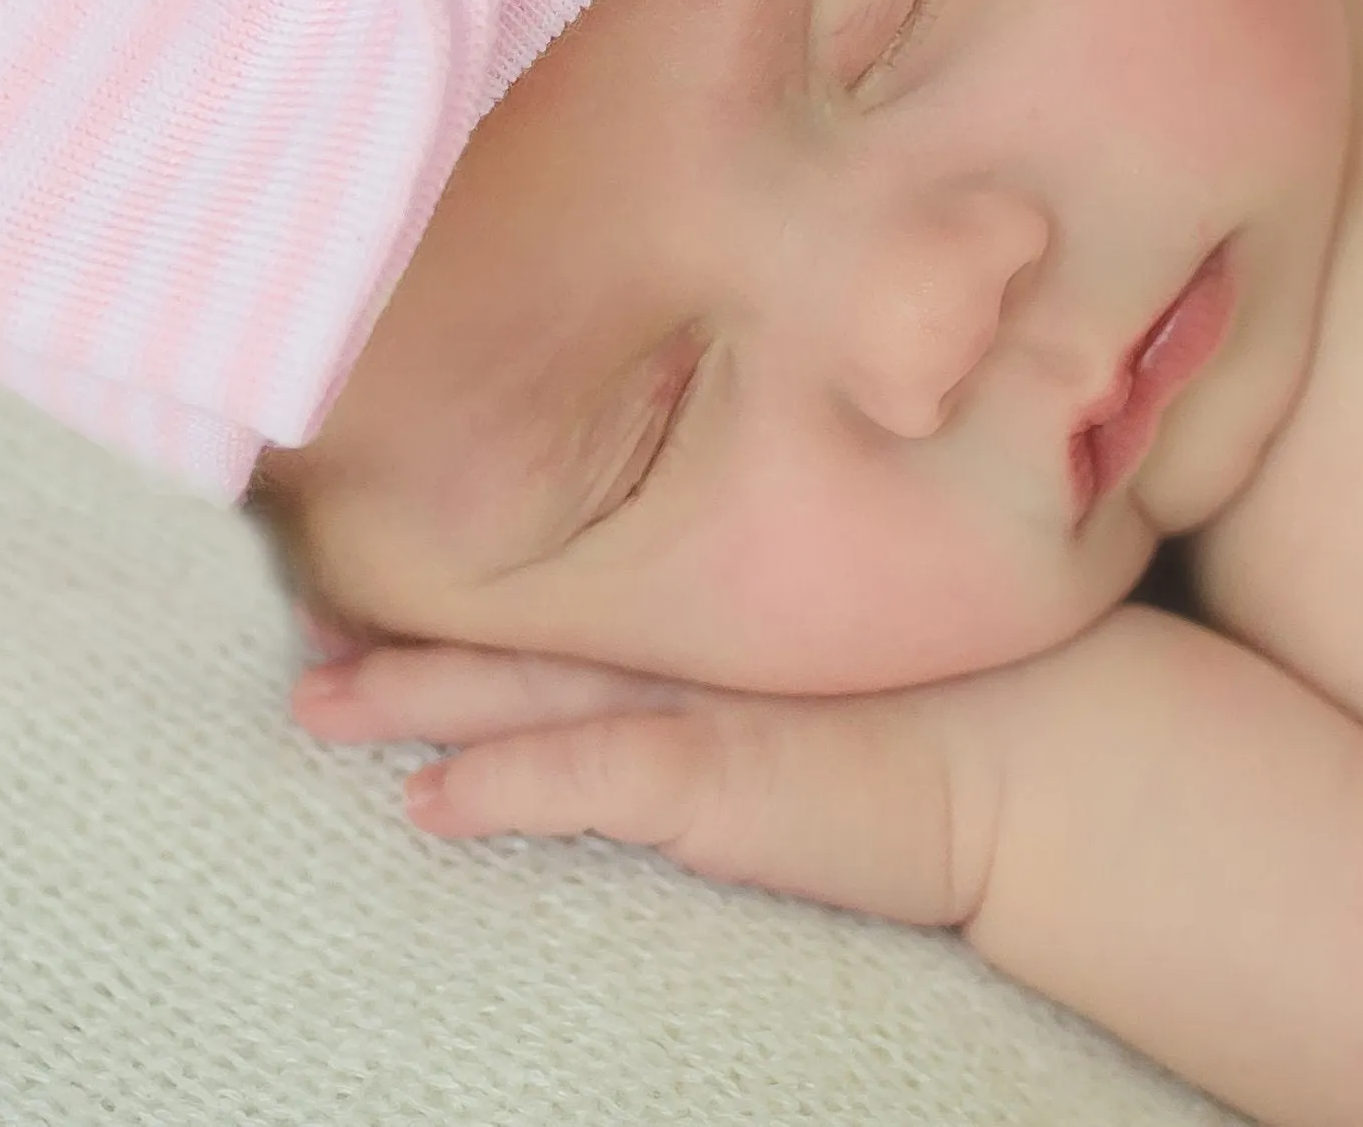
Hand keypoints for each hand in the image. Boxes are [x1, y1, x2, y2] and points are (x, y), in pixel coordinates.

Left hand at [289, 636, 1023, 928]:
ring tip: (317, 704)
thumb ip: (790, 613)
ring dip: (416, 698)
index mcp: (722, 608)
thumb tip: (748, 606)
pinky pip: (580, 780)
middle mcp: (695, 642)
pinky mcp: (715, 781)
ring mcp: (700, 707)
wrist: (1057, 749)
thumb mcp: (860, 642)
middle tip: (304, 620)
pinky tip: (424, 803)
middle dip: (412, 628)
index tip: (391, 559)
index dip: (481, 578)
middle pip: (523, 625)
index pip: (578, 583)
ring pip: (523, 690)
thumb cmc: (980, 687)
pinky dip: (498, 788)